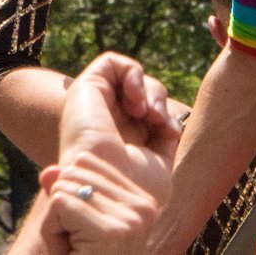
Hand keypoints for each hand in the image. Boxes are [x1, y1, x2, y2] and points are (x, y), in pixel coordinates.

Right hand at [38, 53, 175, 254]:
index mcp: (123, 138)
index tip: (170, 133)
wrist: (110, 194)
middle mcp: (108, 120)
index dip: (164, 114)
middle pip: (143, 91)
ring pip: (131, 77)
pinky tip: (136, 99)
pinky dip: (133, 74)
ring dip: (149, 89)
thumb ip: (163, 136)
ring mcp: (97, 105)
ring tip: (147, 113)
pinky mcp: (85, 89)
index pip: (149, 110)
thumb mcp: (159, 161)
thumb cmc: (134, 189)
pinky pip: (111, 61)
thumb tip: (170, 122)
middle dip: (159, 100)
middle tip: (158, 120)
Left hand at [41, 147, 166, 252]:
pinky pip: (59, 204)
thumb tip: (48, 172)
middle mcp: (144, 207)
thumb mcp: (73, 226)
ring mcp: (132, 219)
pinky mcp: (111, 231)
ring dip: (56, 224)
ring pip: (64, 187)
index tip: (83, 231)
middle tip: (76, 246)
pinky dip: (52, 232)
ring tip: (75, 251)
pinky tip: (70, 254)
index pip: (86, 162)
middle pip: (74, 171)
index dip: (70, 196)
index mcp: (143, 202)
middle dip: (61, 209)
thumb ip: (64, 193)